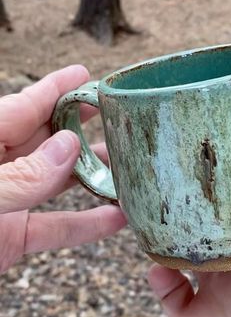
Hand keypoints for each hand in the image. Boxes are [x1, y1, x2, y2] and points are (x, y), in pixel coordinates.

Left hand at [0, 65, 125, 273]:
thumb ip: (20, 175)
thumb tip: (68, 147)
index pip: (22, 107)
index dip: (56, 89)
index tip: (88, 75)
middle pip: (46, 141)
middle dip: (84, 130)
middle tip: (122, 119)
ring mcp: (4, 204)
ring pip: (57, 184)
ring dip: (93, 179)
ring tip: (133, 168)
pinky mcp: (10, 240)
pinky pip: (54, 229)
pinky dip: (85, 226)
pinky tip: (118, 220)